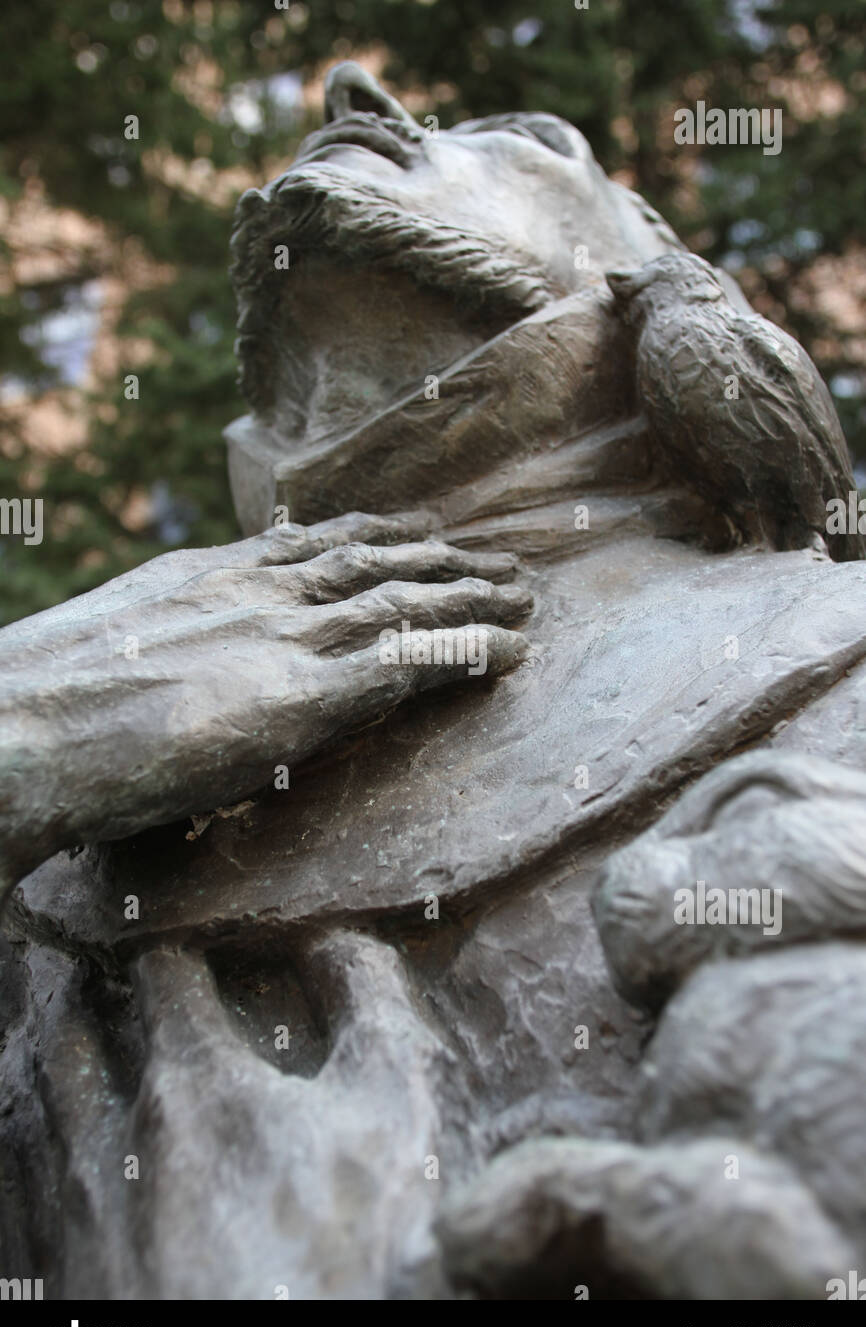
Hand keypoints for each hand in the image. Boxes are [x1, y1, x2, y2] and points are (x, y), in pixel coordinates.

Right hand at [0, 514, 530, 893]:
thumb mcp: (109, 646)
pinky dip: (466, 651)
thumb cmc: (40, 704)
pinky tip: (511, 649)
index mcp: (207, 578)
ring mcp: (281, 641)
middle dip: (441, 557)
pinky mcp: (301, 699)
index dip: (375, 536)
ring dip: (471, 595)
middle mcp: (256, 594)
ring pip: (404, 602)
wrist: (18, 729)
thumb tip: (187, 666)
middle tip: (495, 556)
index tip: (417, 531)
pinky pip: (409, 664)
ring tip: (523, 593)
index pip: (311, 545)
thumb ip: (166, 644)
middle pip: (372, 563)